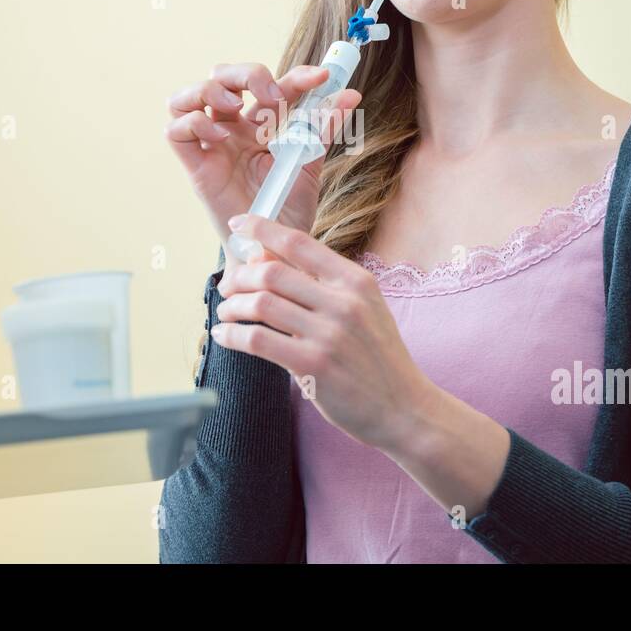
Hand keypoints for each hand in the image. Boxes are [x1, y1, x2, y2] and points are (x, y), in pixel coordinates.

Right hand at [165, 62, 361, 243]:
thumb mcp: (310, 164)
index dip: (295, 76)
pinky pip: (176, 130)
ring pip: (190, 95)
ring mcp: (212, 145)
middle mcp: (233, 128)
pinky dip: (195, 123)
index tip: (321, 78)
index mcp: (261, 124)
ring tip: (236, 106)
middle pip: (222, 76)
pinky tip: (221, 138)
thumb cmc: (288, 208)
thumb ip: (323, 130)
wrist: (275, 250)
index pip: (272, 86)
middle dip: (247, 73)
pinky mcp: (196, 167)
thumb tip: (350, 95)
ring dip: (212, 90)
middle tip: (272, 95)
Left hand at [212, 213, 435, 454]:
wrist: (404, 407)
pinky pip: (258, 340)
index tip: (238, 224)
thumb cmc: (376, 357)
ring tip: (226, 313)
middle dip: (239, 277)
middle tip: (227, 287)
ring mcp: (330, 334)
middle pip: (272, 272)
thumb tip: (264, 257)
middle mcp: (344, 302)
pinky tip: (226, 337)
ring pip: (261, 304)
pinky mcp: (314, 365)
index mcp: (356, 281)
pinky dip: (233, 335)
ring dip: (232, 306)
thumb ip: (320, 283)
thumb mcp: (362, 308)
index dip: (262, 228)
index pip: (299, 242)